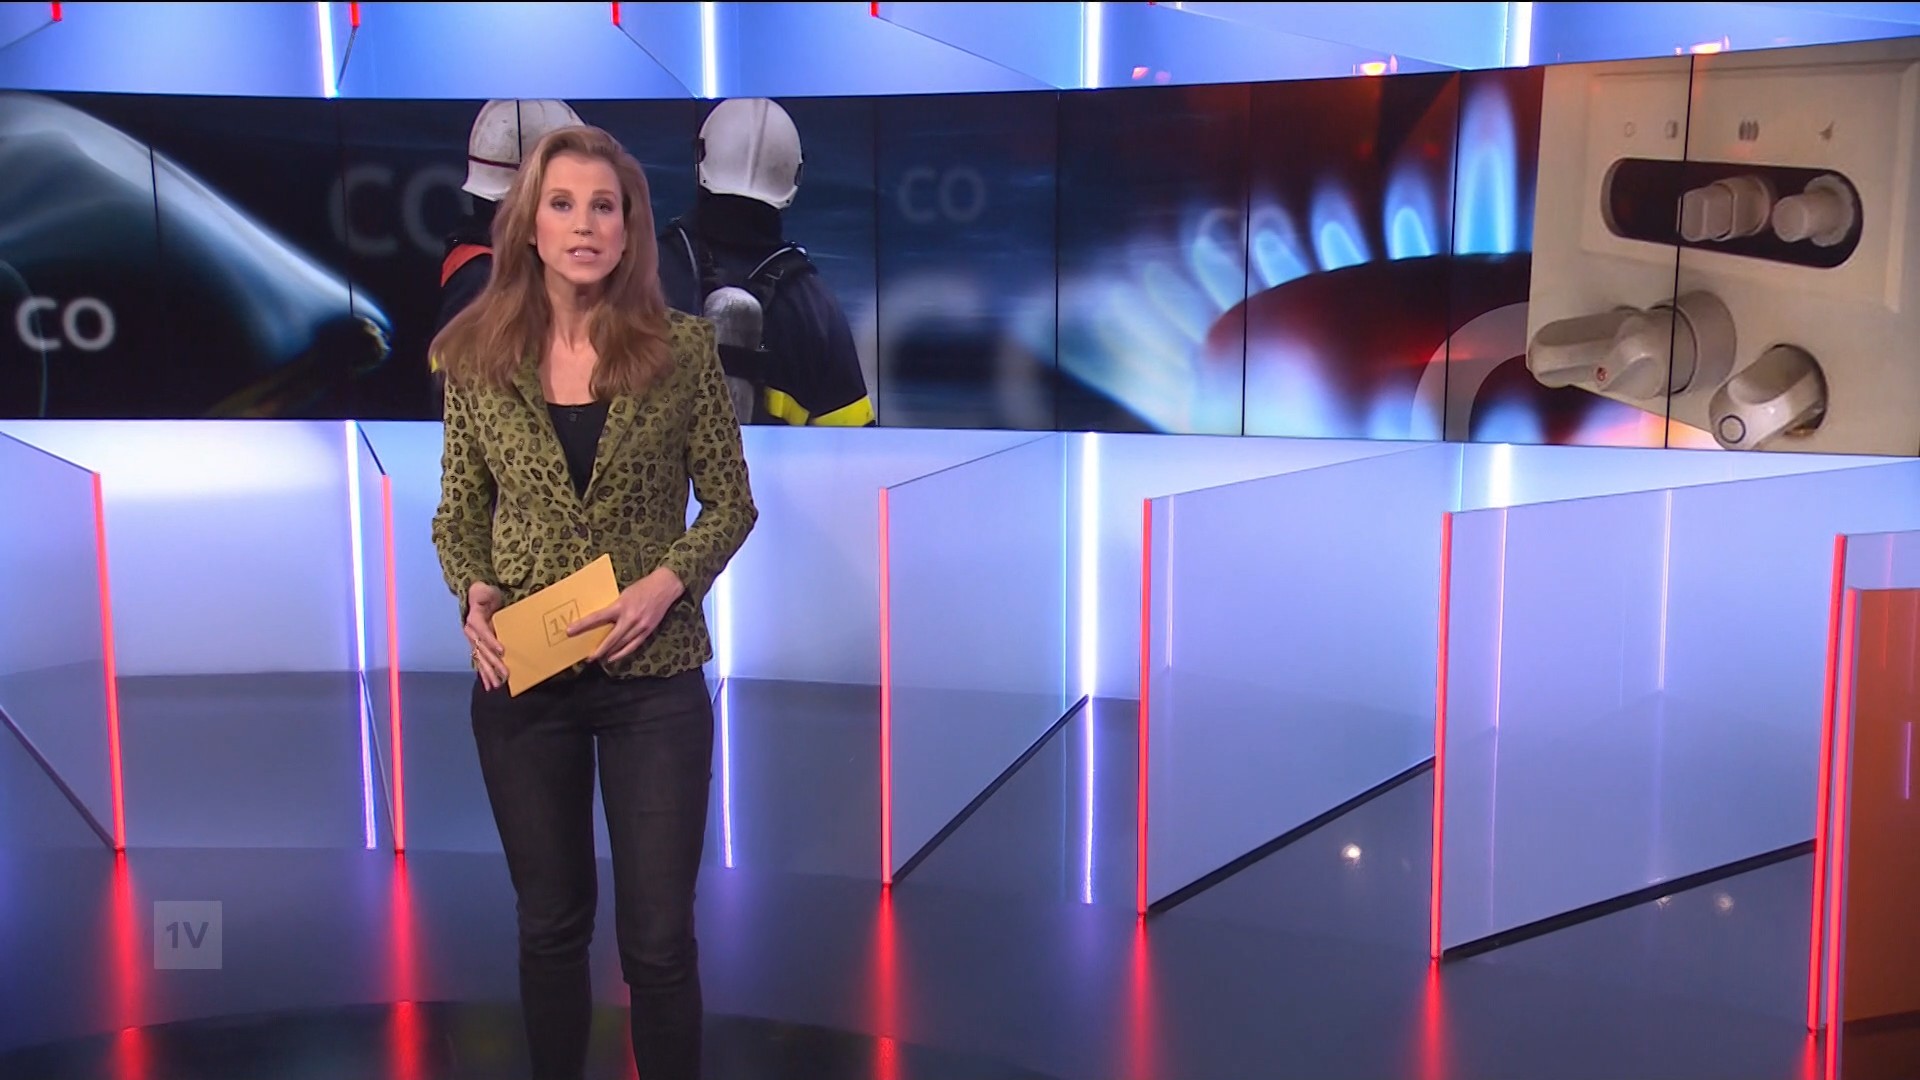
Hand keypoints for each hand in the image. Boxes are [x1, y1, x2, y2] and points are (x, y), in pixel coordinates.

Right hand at [465, 582, 509, 690]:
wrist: (477, 595)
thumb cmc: (484, 593)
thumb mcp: (483, 591)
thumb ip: (483, 596)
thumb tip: (483, 600)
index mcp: (473, 620)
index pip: (483, 632)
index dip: (492, 641)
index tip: (502, 651)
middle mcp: (471, 633)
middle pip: (483, 650)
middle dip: (494, 663)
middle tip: (506, 674)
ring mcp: (473, 641)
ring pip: (481, 659)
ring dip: (489, 673)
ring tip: (496, 685)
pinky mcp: (477, 646)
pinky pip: (480, 661)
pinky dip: (484, 673)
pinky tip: (489, 684)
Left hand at [570, 567, 684, 664]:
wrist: (665, 586)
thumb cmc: (642, 587)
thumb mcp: (624, 594)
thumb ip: (614, 607)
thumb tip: (601, 619)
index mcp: (621, 605)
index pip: (597, 618)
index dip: (582, 625)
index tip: (570, 631)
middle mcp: (630, 618)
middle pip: (610, 638)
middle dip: (598, 649)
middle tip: (588, 657)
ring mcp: (640, 626)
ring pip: (622, 644)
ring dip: (609, 652)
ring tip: (598, 658)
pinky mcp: (648, 631)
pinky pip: (633, 645)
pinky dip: (623, 652)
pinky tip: (614, 657)